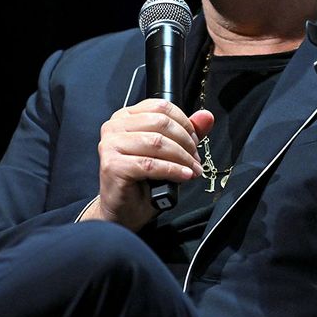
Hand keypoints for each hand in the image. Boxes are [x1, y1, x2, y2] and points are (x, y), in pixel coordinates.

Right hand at [81, 101, 212, 229]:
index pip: (160, 106)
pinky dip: (172, 170)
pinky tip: (184, 176)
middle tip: (195, 158)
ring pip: (156, 143)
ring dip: (181, 157)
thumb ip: (185, 132)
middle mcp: (114, 126)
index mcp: (125, 117)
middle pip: (160, 122)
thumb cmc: (142, 181)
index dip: (184, 122)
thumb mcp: (167, 152)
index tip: (195, 140)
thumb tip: (206, 117)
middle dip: (185, 141)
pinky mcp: (113, 165)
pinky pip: (150, 164)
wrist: (123, 211)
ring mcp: (111, 145)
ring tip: (192, 169)